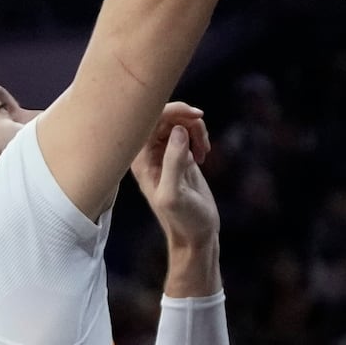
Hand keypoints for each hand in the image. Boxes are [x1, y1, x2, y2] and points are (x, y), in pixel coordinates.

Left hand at [133, 101, 219, 260]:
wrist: (196, 234)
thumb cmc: (183, 219)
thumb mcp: (175, 194)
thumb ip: (174, 162)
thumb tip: (178, 131)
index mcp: (141, 159)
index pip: (149, 118)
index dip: (172, 110)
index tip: (195, 116)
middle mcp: (148, 153)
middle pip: (164, 115)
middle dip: (187, 119)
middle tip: (202, 136)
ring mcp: (164, 152)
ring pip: (177, 121)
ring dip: (196, 129)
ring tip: (204, 150)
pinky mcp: (179, 155)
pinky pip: (186, 130)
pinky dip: (199, 135)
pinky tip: (204, 153)